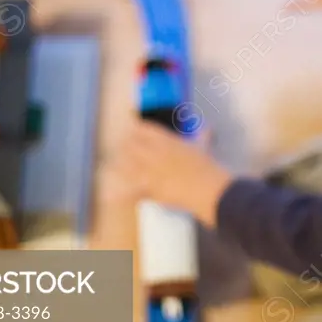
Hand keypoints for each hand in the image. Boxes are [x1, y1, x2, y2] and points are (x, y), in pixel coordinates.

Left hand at [107, 120, 232, 227]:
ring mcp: (149, 169)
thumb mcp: (203, 148)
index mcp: (167, 139)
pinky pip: (128, 187)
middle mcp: (154, 151)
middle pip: (129, 143)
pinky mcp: (148, 186)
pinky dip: (120, 191)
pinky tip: (113, 193)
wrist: (208, 189)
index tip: (131, 132)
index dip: (134, 129)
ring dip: (121, 164)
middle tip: (123, 150)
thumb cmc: (208, 167)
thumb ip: (202, 137)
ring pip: (125, 162)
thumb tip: (208, 130)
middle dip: (125, 146)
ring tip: (118, 167)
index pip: (142, 128)